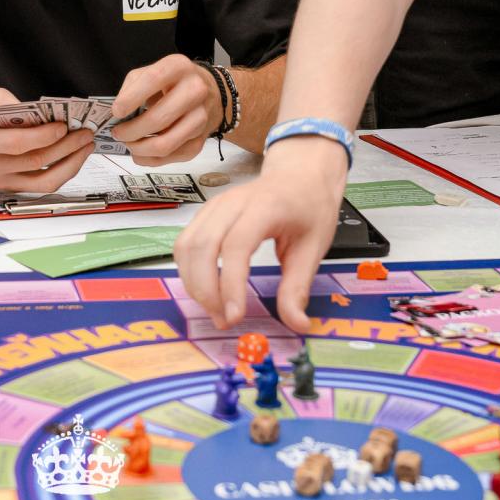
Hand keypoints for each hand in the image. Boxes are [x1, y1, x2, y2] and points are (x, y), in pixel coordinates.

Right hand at [0, 88, 97, 193]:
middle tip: (85, 133)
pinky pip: (39, 186)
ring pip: (42, 181)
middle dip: (66, 147)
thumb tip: (50, 116)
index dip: (44, 136)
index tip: (64, 126)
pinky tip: (72, 158)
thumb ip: (18, 107)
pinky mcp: (7, 187)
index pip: (17, 144)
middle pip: (35, 161)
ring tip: (85, 147)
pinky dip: (60, 173)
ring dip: (70, 164)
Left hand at [108, 54, 217, 164]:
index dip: (131, 98)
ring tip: (128, 143)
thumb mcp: (153, 71)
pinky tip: (141, 151)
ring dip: (139, 149)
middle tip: (118, 133)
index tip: (116, 112)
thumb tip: (117, 112)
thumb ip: (132, 86)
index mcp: (179, 68)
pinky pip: (170, 157)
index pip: (153, 80)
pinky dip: (149, 159)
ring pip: (164, 145)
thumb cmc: (175, 83)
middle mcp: (195, 91)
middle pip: (158, 119)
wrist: (211, 93)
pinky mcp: (199, 141)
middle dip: (131, 131)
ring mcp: (200, 118)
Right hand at [175, 134, 347, 332]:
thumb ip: (299, 287)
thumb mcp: (314, 247)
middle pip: (202, 246)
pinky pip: (185, 244)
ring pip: (186, 246)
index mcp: (265, 207)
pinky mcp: (205, 213)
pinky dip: (189, 271)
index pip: (236, 245)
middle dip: (206, 290)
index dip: (230, 284)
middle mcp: (232, 202)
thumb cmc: (308, 207)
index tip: (236, 317)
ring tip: (216, 310)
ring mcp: (214, 206)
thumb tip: (297, 325)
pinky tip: (207, 290)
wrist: (299, 174)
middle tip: (224, 321)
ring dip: (194, 283)